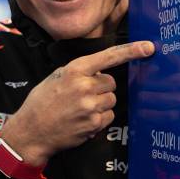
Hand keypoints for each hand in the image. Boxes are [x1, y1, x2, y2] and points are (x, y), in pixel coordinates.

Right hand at [0, 41, 154, 165]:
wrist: (31, 131)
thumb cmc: (42, 102)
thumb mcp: (56, 77)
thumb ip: (79, 72)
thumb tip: (99, 72)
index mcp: (74, 70)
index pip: (108, 57)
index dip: (131, 51)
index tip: (148, 47)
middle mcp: (84, 86)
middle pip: (111, 83)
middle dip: (101, 88)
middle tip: (82, 95)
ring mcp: (90, 106)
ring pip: (111, 100)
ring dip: (101, 104)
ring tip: (80, 109)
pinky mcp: (94, 123)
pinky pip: (109, 116)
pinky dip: (99, 118)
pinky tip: (82, 120)